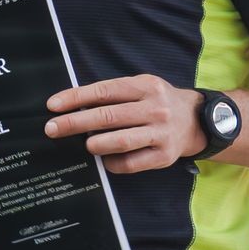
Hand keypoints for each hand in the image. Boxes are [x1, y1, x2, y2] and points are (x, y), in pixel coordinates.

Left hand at [45, 75, 205, 173]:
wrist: (197, 121)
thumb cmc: (156, 102)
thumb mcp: (140, 87)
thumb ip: (112, 94)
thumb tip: (71, 106)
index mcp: (146, 86)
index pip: (104, 91)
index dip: (75, 98)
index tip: (52, 106)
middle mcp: (156, 109)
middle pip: (108, 116)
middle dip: (74, 123)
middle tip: (52, 128)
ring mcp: (162, 133)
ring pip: (120, 141)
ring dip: (94, 143)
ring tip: (83, 144)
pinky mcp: (165, 156)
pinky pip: (130, 163)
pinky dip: (111, 162)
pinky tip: (104, 159)